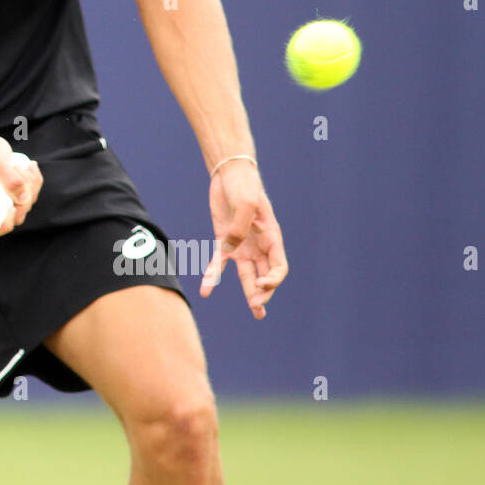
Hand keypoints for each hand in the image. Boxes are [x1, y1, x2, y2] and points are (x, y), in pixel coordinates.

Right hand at [0, 131, 42, 235]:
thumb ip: (12, 181)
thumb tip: (25, 200)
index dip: (8, 220)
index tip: (13, 205)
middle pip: (15, 216)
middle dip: (25, 194)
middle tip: (18, 169)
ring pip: (24, 204)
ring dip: (31, 184)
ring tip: (21, 165)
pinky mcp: (8, 196)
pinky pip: (28, 195)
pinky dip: (33, 181)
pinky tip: (30, 166)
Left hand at [200, 160, 287, 318]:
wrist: (228, 174)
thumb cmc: (243, 186)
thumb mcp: (246, 203)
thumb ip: (240, 227)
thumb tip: (230, 248)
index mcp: (271, 237)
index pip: (279, 267)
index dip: (274, 279)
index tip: (263, 283)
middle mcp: (259, 245)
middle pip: (265, 275)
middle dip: (263, 293)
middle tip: (257, 308)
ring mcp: (241, 244)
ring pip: (247, 275)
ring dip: (250, 292)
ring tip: (255, 311)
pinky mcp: (223, 240)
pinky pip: (218, 263)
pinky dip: (212, 276)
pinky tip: (205, 290)